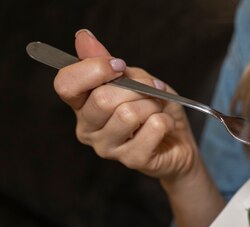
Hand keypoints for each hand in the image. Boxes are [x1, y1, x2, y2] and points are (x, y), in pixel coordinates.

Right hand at [53, 29, 199, 182]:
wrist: (179, 141)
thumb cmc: (154, 109)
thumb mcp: (135, 78)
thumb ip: (108, 61)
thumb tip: (83, 38)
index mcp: (82, 106)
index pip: (66, 84)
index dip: (94, 69)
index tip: (119, 66)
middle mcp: (88, 129)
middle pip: (102, 99)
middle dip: (136, 88)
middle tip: (151, 92)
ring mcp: (107, 148)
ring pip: (128, 114)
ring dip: (152, 105)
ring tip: (157, 110)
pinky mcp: (132, 160)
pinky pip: (152, 128)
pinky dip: (166, 120)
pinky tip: (164, 126)